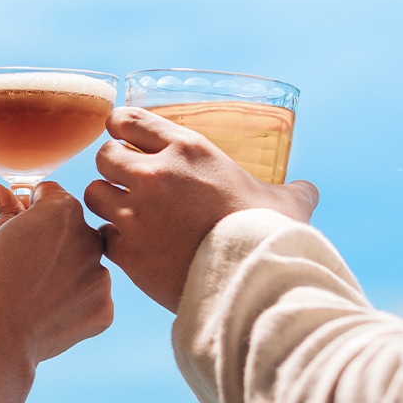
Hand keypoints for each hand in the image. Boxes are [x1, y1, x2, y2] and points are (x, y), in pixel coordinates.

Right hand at [0, 180, 112, 369]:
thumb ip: (3, 211)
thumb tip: (5, 195)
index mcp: (63, 209)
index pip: (48, 196)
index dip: (27, 210)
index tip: (14, 230)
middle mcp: (92, 237)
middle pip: (70, 231)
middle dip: (50, 241)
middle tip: (21, 266)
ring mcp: (102, 276)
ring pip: (82, 266)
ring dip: (64, 272)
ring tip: (33, 293)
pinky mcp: (105, 310)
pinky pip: (89, 299)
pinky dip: (72, 304)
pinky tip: (48, 314)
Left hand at [85, 107, 318, 311]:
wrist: (251, 282)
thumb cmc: (270, 236)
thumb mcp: (288, 204)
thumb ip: (294, 191)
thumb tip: (308, 189)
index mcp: (188, 150)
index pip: (128, 120)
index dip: (122, 129)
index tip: (125, 138)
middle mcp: (155, 175)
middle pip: (104, 155)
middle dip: (111, 167)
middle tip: (125, 181)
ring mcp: (137, 214)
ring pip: (94, 194)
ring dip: (106, 202)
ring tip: (123, 213)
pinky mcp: (129, 252)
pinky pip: (102, 236)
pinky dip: (112, 240)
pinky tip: (129, 246)